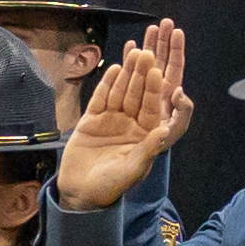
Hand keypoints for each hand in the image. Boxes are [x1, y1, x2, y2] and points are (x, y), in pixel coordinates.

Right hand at [54, 21, 192, 211]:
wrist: (80, 193)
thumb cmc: (110, 187)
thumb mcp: (131, 170)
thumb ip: (148, 149)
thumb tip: (164, 130)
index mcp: (144, 135)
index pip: (150, 107)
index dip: (153, 89)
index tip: (156, 70)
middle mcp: (129, 124)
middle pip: (136, 95)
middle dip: (141, 75)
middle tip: (146, 52)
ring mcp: (110, 121)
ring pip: (119, 93)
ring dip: (126, 74)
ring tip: (132, 53)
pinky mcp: (91, 121)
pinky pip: (100, 99)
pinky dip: (106, 84)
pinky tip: (114, 69)